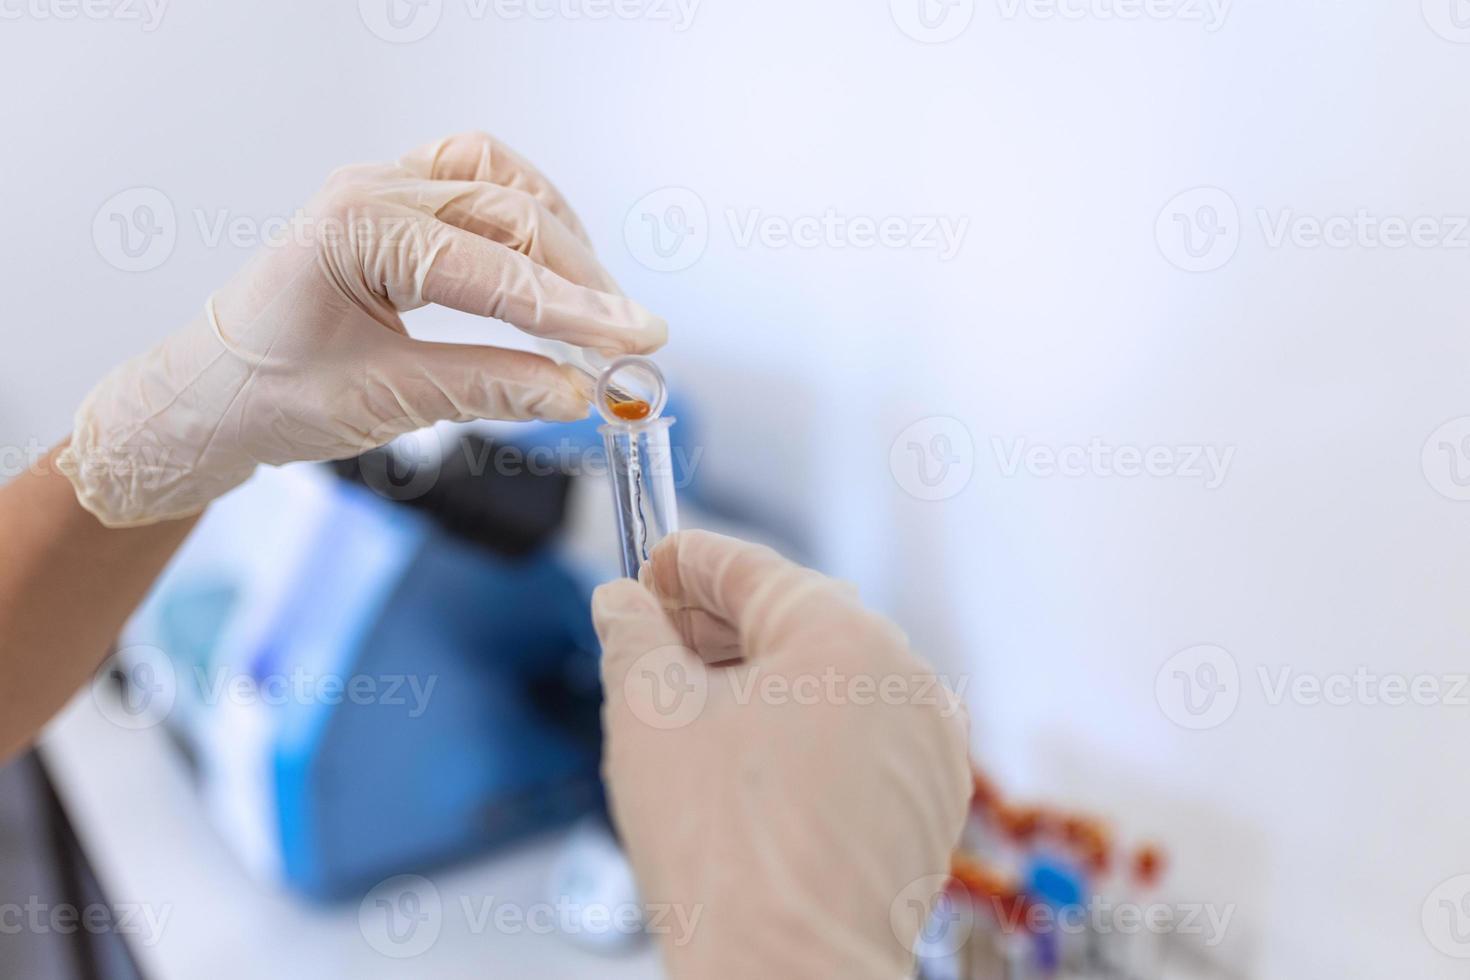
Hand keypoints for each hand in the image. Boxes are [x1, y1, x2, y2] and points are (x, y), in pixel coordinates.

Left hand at [60, 131, 664, 526]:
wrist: (210, 393)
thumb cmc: (270, 394)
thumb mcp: (382, 402)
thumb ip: (485, 387)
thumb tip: (574, 392)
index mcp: (356, 229)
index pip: (495, 269)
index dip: (576, 311)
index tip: (639, 340)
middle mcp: (373, 191)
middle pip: (511, 214)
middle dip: (581, 280)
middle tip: (632, 339)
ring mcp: (385, 188)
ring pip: (501, 182)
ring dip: (560, 237)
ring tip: (596, 304)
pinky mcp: (397, 206)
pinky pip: (478, 185)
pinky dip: (528, 220)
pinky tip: (552, 266)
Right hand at [591, 530, 971, 979]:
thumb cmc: (724, 854)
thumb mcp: (647, 714)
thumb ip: (631, 633)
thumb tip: (623, 603)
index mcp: (848, 636)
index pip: (752, 569)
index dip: (685, 565)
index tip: (648, 574)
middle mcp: (907, 680)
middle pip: (796, 624)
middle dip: (715, 631)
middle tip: (651, 645)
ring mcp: (927, 748)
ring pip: (829, 687)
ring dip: (758, 687)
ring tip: (688, 716)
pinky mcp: (927, 808)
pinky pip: (858, 744)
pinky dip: (803, 740)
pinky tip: (744, 770)